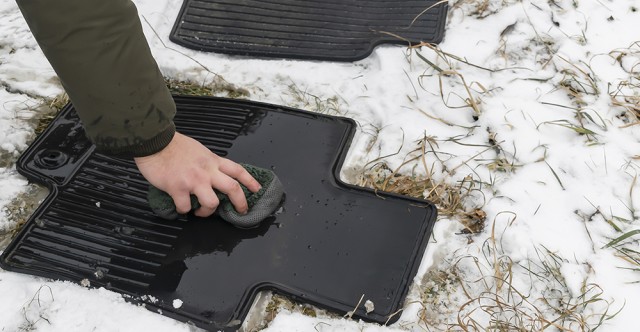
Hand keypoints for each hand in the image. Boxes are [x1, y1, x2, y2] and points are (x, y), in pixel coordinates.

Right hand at [134, 132, 260, 216]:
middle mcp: (207, 171)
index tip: (257, 190)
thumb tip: (213, 173)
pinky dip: (183, 211)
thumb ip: (208, 163)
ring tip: (200, 212)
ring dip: (207, 212)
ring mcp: (193, 180)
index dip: (250, 181)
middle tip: (241, 211)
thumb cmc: (174, 145)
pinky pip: (185, 207)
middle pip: (232, 188)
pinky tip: (180, 207)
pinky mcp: (177, 188)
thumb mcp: (199, 150)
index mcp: (213, 161)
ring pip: (212, 203)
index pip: (238, 170)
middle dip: (240, 203)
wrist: (154, 141)